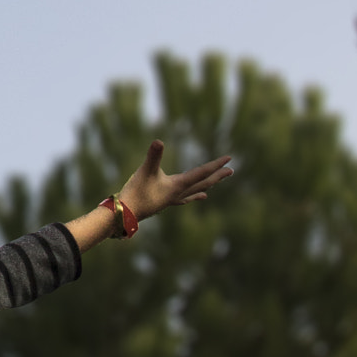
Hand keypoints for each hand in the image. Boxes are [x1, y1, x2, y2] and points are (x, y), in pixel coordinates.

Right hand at [118, 139, 233, 221]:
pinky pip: (185, 198)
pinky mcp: (165, 202)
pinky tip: (199, 197)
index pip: (201, 173)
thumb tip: (158, 141)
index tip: (229, 159)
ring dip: (208, 185)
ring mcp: (173, 199)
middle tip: (231, 170)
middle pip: (203, 183)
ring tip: (218, 182)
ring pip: (195, 191)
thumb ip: (153, 156)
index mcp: (178, 185)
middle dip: (217, 176)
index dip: (215, 165)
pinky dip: (194, 195)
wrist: (126, 215)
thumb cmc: (135, 192)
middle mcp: (179, 193)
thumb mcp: (144, 171)